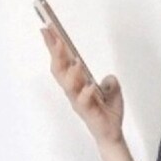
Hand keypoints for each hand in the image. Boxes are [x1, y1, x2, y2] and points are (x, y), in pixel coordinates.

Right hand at [40, 25, 123, 145]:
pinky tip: (90, 85)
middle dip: (55, 53)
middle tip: (53, 37)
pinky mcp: (88, 112)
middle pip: (59, 69)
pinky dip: (86, 93)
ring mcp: (78, 102)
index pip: (61, 61)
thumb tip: (108, 77)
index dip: (54, 45)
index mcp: (75, 83)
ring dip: (71, 72)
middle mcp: (73, 91)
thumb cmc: (107, 113)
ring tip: (75, 61)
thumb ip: (109, 81)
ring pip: (68, 86)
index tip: (48, 28)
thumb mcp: (112, 90)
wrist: (111, 133)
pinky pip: (84, 102)